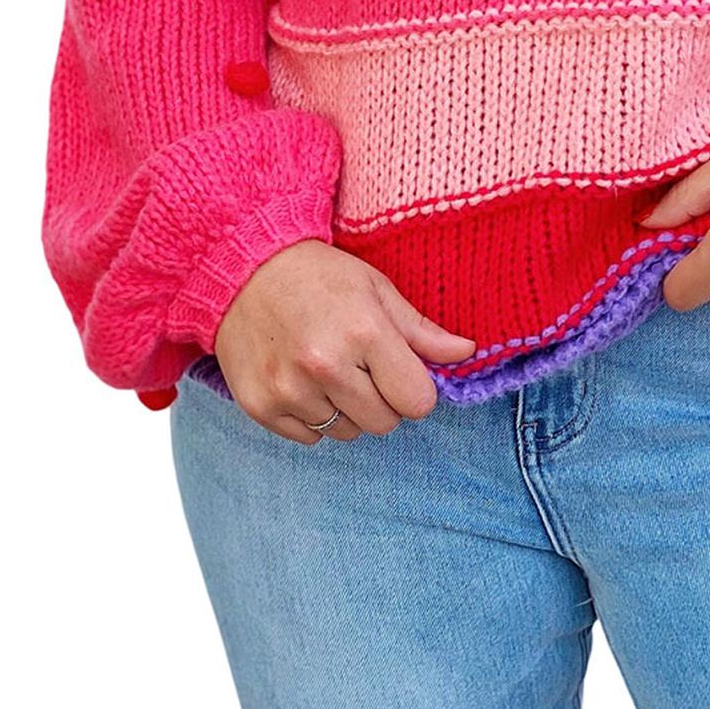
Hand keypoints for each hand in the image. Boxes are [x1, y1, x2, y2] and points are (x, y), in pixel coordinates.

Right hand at [213, 240, 478, 444]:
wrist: (243, 270)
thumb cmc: (319, 276)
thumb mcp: (376, 289)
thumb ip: (421, 330)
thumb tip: (466, 352)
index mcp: (364, 333)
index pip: (417, 401)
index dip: (415, 388)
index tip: (401, 371)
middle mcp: (326, 366)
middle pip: (384, 424)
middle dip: (383, 401)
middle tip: (363, 368)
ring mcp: (289, 390)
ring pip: (346, 433)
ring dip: (346, 410)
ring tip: (330, 369)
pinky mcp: (261, 407)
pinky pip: (309, 438)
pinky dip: (312, 417)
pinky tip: (303, 380)